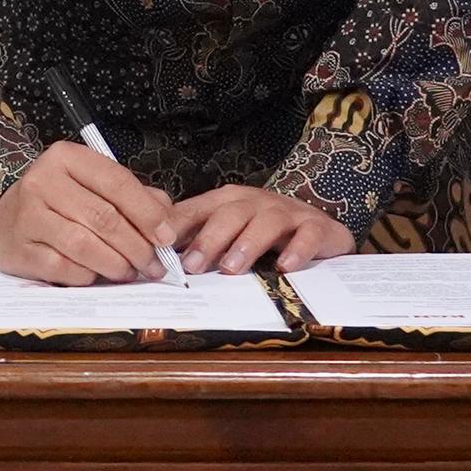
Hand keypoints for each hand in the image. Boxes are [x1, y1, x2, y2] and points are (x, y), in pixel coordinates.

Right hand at [0, 142, 175, 283]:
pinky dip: (87, 276)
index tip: (167, 237)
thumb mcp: (93, 186)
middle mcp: (43, 181)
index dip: (148, 213)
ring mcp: (28, 216)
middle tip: (154, 265)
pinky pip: (63, 268)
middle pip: (104, 218)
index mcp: (67, 158)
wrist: (5, 217)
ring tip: (129, 272)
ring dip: (115, 265)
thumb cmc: (59, 202)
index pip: (117, 182)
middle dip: (137, 246)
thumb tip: (167, 222)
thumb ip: (133, 197)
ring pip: (84, 245)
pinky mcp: (19, 249)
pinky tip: (96, 275)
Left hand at [163, 183, 355, 274]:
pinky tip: (286, 267)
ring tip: (232, 267)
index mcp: (227, 202)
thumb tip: (152, 258)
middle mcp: (255, 202)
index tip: (156, 248)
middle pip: (229, 214)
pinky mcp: (317, 227)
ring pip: (266, 221)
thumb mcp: (227, 232)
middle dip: (209, 239)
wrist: (319, 229)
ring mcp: (288, 213)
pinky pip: (309, 235)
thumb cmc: (264, 232)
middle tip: (192, 266)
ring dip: (247, 243)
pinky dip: (298, 250)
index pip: (197, 210)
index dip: (176, 226)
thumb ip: (194, 240)